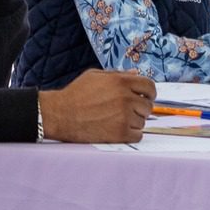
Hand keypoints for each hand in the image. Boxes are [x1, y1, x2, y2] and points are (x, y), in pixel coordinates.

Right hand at [38, 70, 155, 142]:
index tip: (144, 98)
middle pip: (148, 106)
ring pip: (142, 121)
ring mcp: (124, 116)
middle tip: (125, 112)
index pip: (150, 87)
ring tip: (115, 120)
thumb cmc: (75, 94)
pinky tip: (117, 130)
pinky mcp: (120, 133)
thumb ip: (118, 74)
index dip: (148, 93)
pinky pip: (138, 135)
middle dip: (139, 109)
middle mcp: (125, 98)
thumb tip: (136, 74)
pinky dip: (130, 134)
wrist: (59, 114)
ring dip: (133, 122)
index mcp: (120, 81)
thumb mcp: (95, 76)